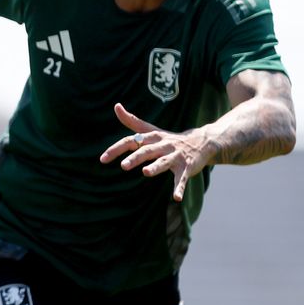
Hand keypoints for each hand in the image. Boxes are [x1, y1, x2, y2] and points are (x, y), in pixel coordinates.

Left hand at [98, 102, 212, 201]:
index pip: (131, 141)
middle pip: (147, 150)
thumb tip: (116, 106)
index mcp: (152, 137)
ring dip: (155, 167)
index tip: (102, 159)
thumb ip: (133, 121)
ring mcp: (175, 156)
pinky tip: (176, 198)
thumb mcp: (151, 130)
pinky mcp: (186, 167)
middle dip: (135, 157)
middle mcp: (163, 145)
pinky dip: (179, 188)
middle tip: (123, 166)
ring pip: (164, 162)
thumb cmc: (170, 139)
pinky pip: (182, 179)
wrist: (201, 142)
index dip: (116, 149)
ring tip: (145, 172)